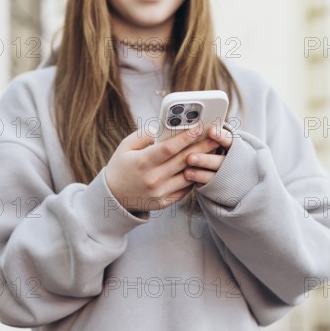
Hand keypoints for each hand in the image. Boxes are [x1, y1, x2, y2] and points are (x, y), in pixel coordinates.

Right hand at [105, 127, 220, 212]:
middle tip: (216, 137)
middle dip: (202, 147)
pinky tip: (201, 168)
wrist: (114, 197)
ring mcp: (160, 193)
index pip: (169, 148)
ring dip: (202, 163)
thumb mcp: (125, 147)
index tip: (199, 128)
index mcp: (142, 163)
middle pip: (183, 161)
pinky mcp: (164, 202)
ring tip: (213, 151)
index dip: (186, 137)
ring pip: (188, 176)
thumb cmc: (121, 167)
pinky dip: (193, 178)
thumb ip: (143, 135)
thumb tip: (162, 129)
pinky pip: (185, 189)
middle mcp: (153, 179)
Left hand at [184, 126, 233, 187]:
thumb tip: (195, 124)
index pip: (229, 141)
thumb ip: (215, 135)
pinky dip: (199, 183)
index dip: (220, 136)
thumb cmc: (228, 151)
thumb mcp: (227, 142)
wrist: (243, 173)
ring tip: (186, 173)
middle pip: (220, 161)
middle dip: (205, 160)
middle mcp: (231, 162)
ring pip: (213, 177)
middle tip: (190, 158)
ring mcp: (225, 175)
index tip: (210, 131)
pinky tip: (189, 181)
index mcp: (234, 147)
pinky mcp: (219, 185)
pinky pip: (209, 186)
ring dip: (199, 174)